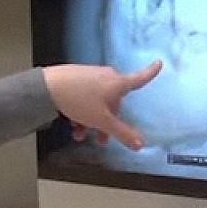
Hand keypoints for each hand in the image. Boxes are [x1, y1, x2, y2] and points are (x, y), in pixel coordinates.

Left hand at [42, 60, 162, 149]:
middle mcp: (106, 76)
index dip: (151, 73)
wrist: (48, 87)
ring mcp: (91, 75)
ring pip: (98, 101)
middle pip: (114, 101)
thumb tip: (140, 144)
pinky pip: (86, 96)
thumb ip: (122, 133)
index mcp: (118, 83)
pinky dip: (82, 111)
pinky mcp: (77, 77)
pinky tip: (72, 124)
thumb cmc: (79, 100)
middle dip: (107, 121)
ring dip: (91, 120)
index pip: (140, 78)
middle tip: (100, 139)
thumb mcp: (102, 121)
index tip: (159, 63)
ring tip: (80, 134)